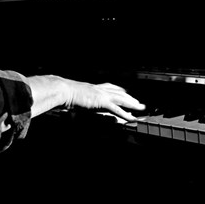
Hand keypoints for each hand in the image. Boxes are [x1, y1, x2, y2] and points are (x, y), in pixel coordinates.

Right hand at [27, 75, 144, 121]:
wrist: (64, 90)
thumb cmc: (66, 93)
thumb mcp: (76, 96)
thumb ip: (82, 99)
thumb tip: (81, 103)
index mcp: (94, 87)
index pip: (111, 87)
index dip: (120, 91)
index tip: (126, 93)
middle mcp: (100, 89)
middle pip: (119, 93)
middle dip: (130, 98)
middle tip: (138, 102)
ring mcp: (102, 94)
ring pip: (122, 99)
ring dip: (132, 104)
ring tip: (140, 108)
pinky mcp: (102, 102)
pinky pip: (117, 109)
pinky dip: (125, 114)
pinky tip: (131, 118)